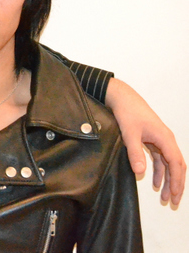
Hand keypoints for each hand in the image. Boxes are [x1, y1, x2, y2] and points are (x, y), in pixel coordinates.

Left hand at [106, 78, 185, 205]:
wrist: (122, 98)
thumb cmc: (128, 113)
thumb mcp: (129, 134)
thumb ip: (135, 152)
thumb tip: (140, 172)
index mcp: (165, 138)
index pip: (176, 164)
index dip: (177, 181)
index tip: (175, 195)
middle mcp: (166, 140)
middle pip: (176, 166)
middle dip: (176, 184)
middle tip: (173, 202)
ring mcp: (160, 140)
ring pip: (168, 164)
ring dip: (167, 180)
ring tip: (164, 197)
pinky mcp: (152, 140)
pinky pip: (159, 159)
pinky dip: (158, 171)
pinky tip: (154, 183)